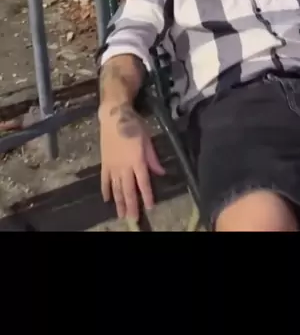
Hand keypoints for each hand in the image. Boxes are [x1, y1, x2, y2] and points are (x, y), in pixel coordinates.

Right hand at [99, 102, 165, 220]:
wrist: (114, 116)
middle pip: (128, 189)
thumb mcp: (148, 139)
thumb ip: (152, 158)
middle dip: (131, 205)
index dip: (147, 195)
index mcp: (137, 160)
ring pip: (116, 188)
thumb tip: (160, 172)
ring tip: (121, 214)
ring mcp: (113, 165)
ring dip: (119, 202)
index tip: (150, 207)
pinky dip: (106, 190)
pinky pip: (104, 180)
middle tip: (133, 218)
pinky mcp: (104, 163)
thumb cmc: (134, 125)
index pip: (143, 182)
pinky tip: (107, 199)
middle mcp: (124, 166)